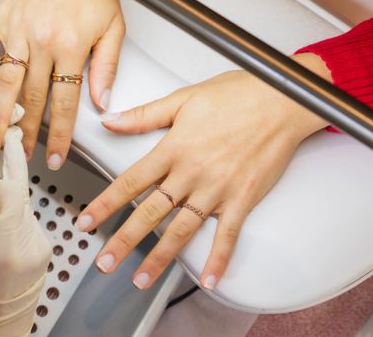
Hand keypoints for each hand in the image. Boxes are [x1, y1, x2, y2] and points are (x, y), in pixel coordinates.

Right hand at [0, 0, 134, 169]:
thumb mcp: (114, 26)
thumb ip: (107, 67)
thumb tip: (100, 102)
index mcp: (72, 47)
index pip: (65, 102)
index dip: (59, 134)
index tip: (55, 156)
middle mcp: (41, 41)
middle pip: (30, 99)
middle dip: (26, 134)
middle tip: (20, 158)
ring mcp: (16, 28)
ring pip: (2, 80)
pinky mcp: (0, 14)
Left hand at [75, 54, 331, 289]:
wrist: (284, 99)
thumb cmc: (240, 93)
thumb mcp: (184, 97)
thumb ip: (145, 114)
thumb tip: (111, 120)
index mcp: (174, 148)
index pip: (131, 181)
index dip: (106, 204)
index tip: (88, 221)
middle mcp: (192, 172)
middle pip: (150, 212)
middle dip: (124, 240)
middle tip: (104, 261)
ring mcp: (218, 189)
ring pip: (182, 229)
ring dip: (160, 257)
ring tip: (141, 278)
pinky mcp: (243, 198)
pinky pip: (228, 234)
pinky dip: (218, 258)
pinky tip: (210, 279)